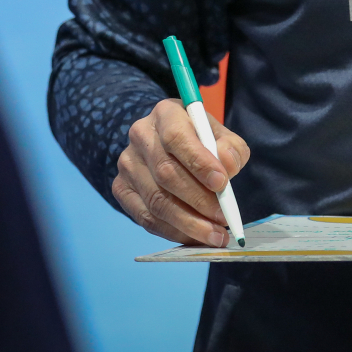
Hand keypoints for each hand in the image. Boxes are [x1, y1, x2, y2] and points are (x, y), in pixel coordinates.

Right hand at [112, 98, 249, 246]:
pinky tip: (194, 237)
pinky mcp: (121, 189)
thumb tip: (227, 167)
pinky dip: (173, 231)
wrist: (167, 145)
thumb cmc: (200, 140)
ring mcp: (127, 164)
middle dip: (199, 200)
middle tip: (223, 218)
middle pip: (166, 173)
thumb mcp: (221, 136)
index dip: (199, 163)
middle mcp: (140, 136)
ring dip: (188, 223)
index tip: (222, 184)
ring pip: (156, 200)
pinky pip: (145, 218)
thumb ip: (231, 149)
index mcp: (166, 114)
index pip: (177, 138)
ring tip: (214, 235)